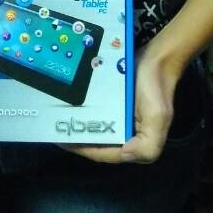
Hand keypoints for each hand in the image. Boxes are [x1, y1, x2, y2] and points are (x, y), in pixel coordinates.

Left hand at [60, 44, 182, 164]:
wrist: (158, 58)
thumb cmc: (155, 88)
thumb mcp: (157, 118)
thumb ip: (147, 145)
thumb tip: (125, 154)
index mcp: (135, 144)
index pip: (104, 153)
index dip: (83, 149)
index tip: (62, 140)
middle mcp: (126, 135)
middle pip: (97, 142)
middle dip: (77, 138)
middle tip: (54, 129)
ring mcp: (120, 119)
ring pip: (95, 128)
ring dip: (78, 125)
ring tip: (57, 119)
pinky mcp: (115, 106)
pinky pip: (97, 113)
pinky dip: (84, 111)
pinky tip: (69, 105)